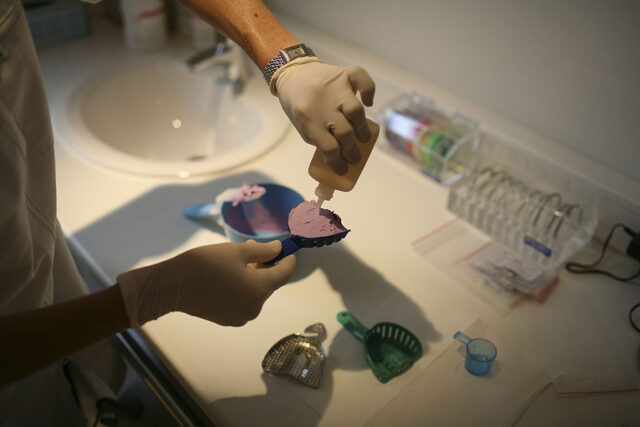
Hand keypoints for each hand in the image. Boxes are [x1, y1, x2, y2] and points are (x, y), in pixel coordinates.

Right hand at [117, 240, 295, 326]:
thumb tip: (280, 250)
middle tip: (252, 248)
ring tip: (236, 262)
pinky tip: (228, 277)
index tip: (287, 248)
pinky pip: (245, 301)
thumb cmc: (205, 263)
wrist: (172, 286)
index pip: (285, 273)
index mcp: (260, 288)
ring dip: (254, 277)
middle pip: (270, 283)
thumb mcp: (237, 250)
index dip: (288, 259)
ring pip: (257, 292)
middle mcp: (256, 306)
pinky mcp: (230, 319)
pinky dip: (243, 288)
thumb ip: (264, 251)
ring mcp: (243, 316)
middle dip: (266, 265)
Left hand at [275, 62, 375, 174]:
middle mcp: (322, 103)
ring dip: (362, 129)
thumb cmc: (298, 104)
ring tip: (363, 138)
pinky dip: (369, 91)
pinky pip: (363, 80)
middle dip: (351, 151)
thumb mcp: (301, 126)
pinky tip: (368, 103)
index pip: (328, 147)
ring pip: (355, 111)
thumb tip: (340, 157)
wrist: (292, 73)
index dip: (337, 163)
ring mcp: (335, 87)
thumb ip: (318, 139)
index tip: (343, 169)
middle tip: (354, 158)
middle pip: (344, 133)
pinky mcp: (344, 73)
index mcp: (307, 118)